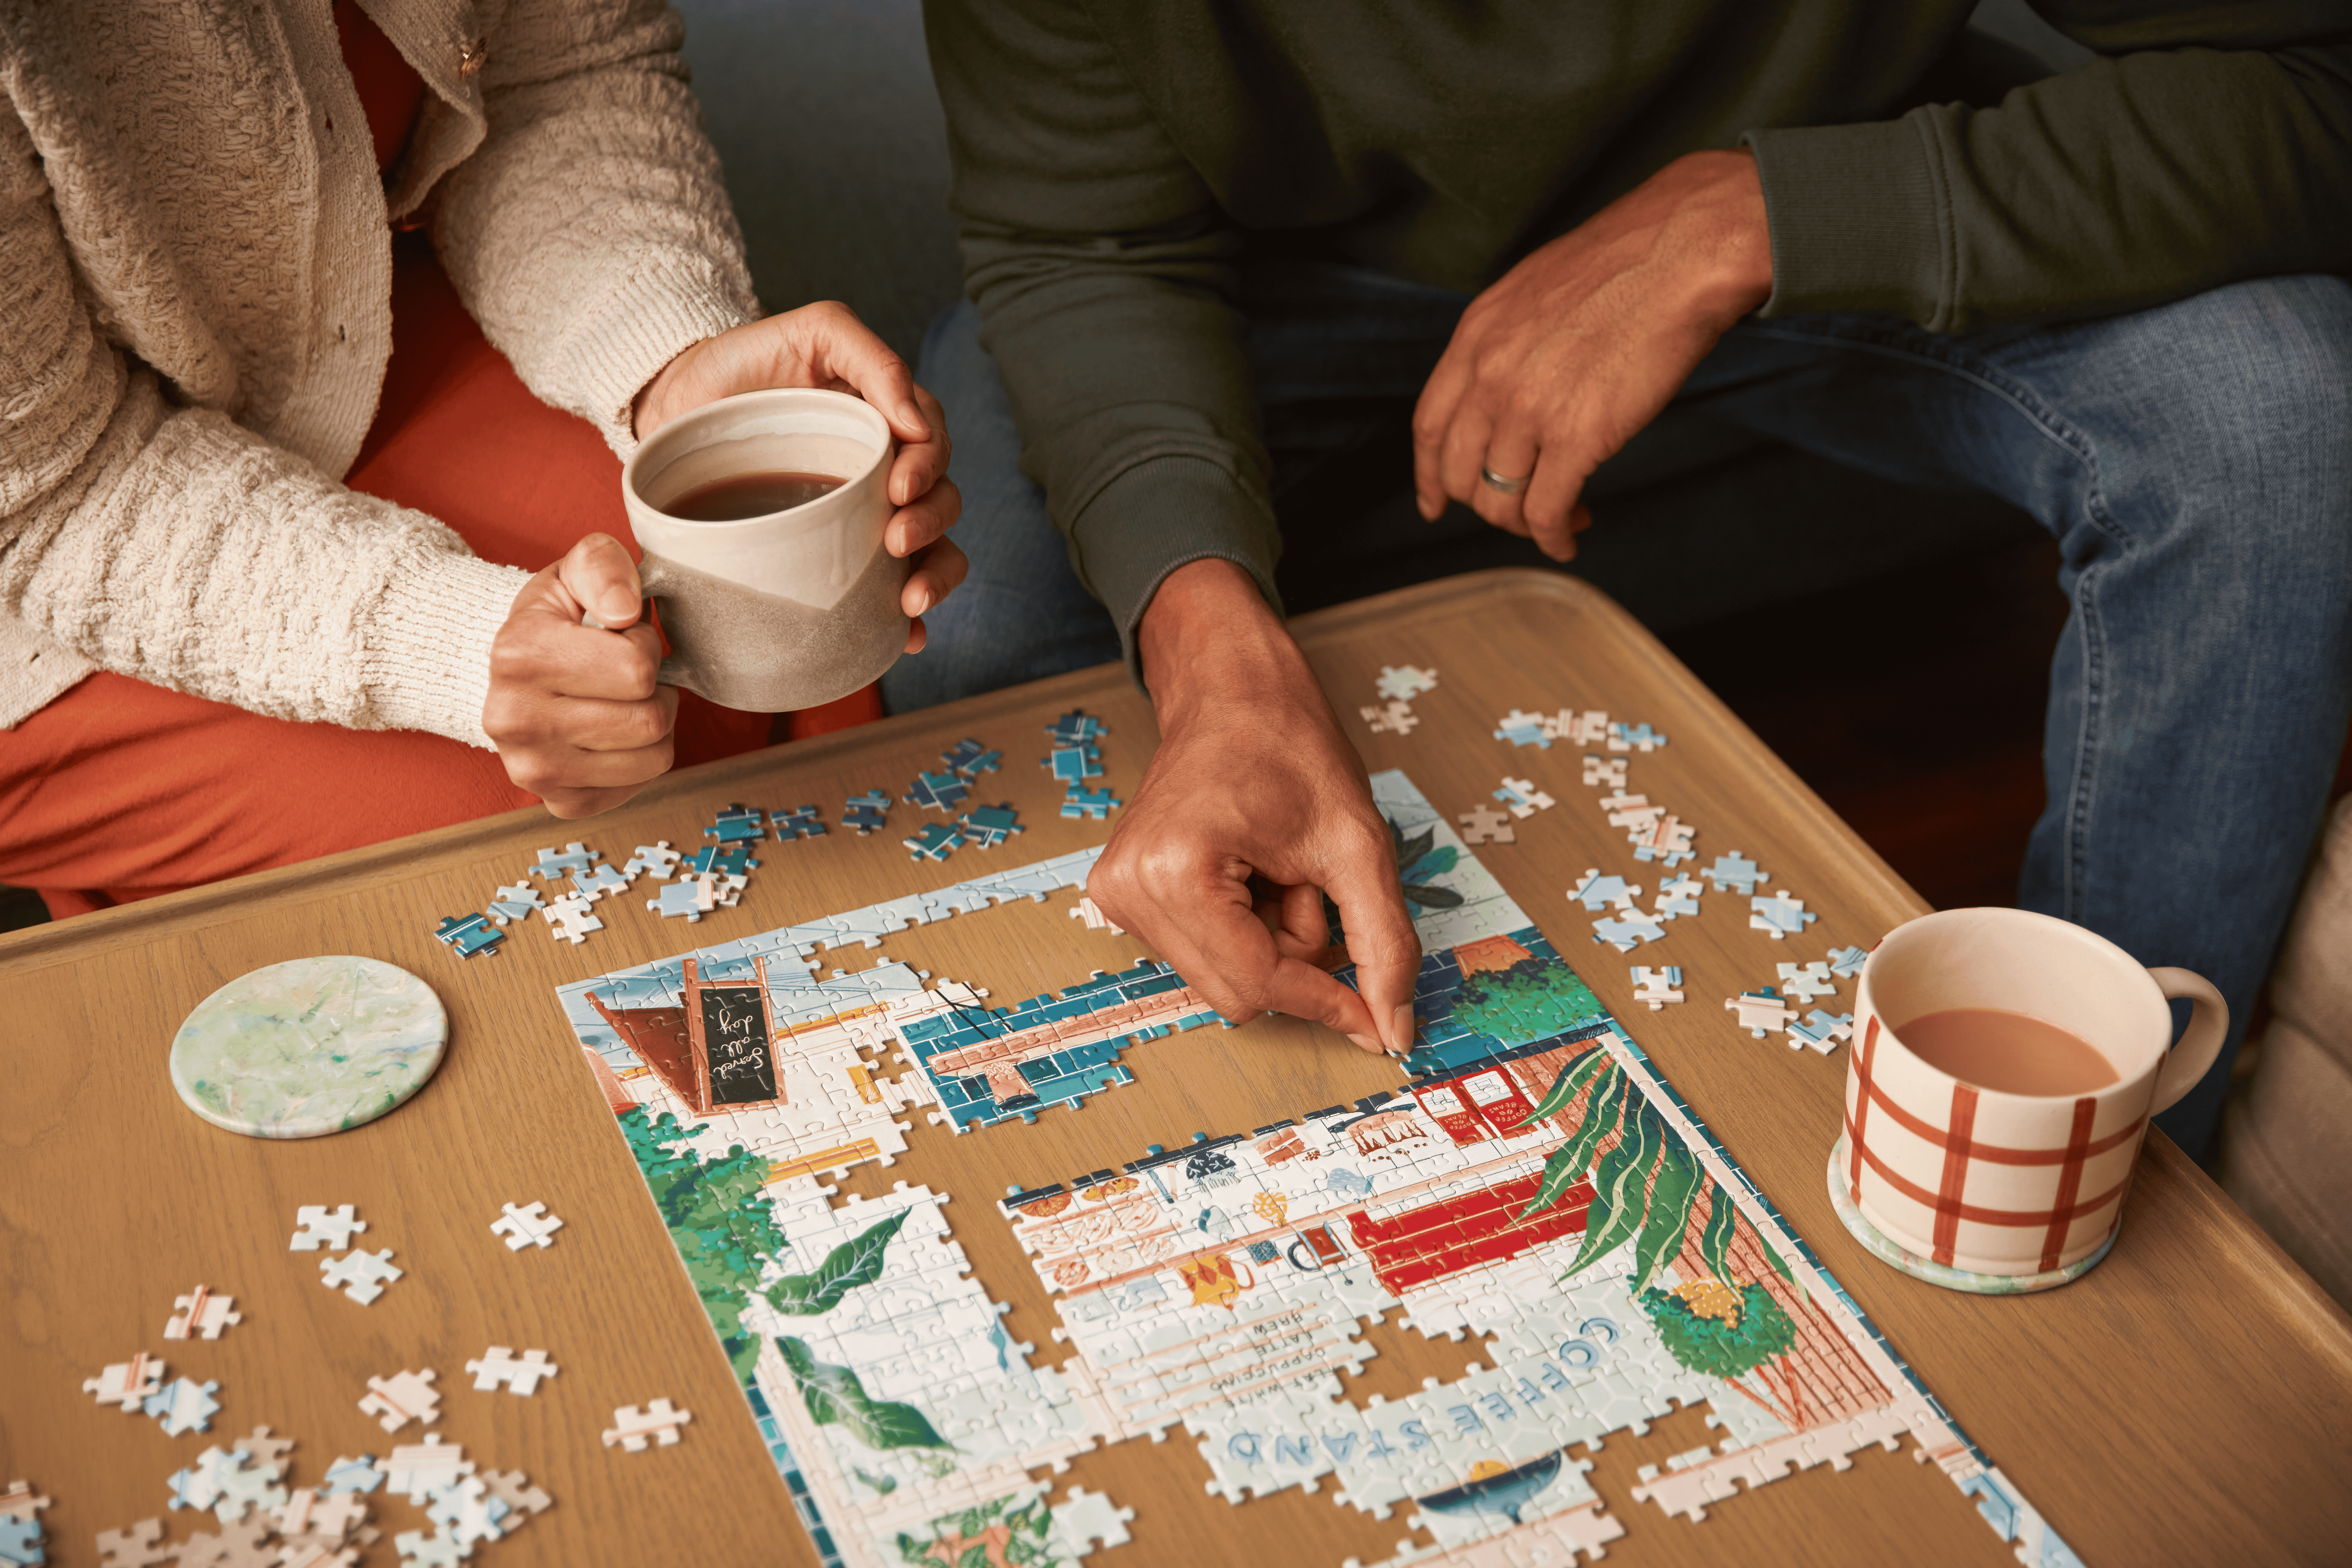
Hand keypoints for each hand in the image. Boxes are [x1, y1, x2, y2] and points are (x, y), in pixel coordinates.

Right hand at [484, 533, 675, 817]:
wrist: (515, 669)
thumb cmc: (556, 619)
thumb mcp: (575, 570)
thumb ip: (603, 567)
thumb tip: (626, 610)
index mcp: (519, 655)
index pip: (636, 669)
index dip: (645, 648)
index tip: (621, 639)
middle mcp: (515, 720)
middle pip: (649, 720)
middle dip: (653, 690)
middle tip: (625, 675)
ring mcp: (533, 769)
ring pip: (653, 758)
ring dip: (653, 726)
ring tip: (620, 702)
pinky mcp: (559, 801)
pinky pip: (638, 786)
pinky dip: (638, 760)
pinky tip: (610, 734)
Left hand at [633, 301, 967, 651]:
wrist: (675, 406)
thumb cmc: (744, 363)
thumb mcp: (813, 331)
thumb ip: (871, 356)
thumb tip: (914, 421)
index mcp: (886, 421)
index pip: (933, 445)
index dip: (928, 469)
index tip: (899, 486)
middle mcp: (884, 469)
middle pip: (942, 500)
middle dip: (932, 525)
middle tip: (896, 541)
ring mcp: (863, 513)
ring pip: (931, 548)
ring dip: (933, 576)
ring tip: (909, 600)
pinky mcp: (835, 553)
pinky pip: (886, 592)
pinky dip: (906, 621)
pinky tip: (905, 637)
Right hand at [1086, 560, 1421, 1055]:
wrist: (1233, 691)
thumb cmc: (1289, 746)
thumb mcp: (1357, 845)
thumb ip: (1383, 943)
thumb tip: (1394, 1030)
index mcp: (1175, 873)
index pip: (1259, 984)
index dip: (1327, 1003)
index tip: (1375, 1020)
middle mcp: (1129, 891)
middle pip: (1238, 993)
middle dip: (1293, 955)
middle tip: (1306, 881)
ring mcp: (1117, 895)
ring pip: (1223, 978)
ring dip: (1270, 939)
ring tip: (1277, 869)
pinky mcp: (1121, 895)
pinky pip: (1202, 953)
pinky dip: (1244, 927)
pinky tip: (1250, 872)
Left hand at [1412, 148, 1772, 558]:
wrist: (1681, 252)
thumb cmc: (1626, 263)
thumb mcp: (1535, 292)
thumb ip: (1508, 342)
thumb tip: (1511, 381)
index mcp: (1477, 337)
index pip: (1429, 425)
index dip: (1429, 474)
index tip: (1436, 501)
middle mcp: (1491, 376)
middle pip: (1460, 471)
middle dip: (1485, 502)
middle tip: (1517, 508)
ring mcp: (1530, 409)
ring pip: (1500, 499)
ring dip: (1524, 521)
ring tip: (1559, 516)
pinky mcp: (1578, 437)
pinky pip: (1545, 511)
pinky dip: (1553, 536)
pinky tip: (1569, 536)